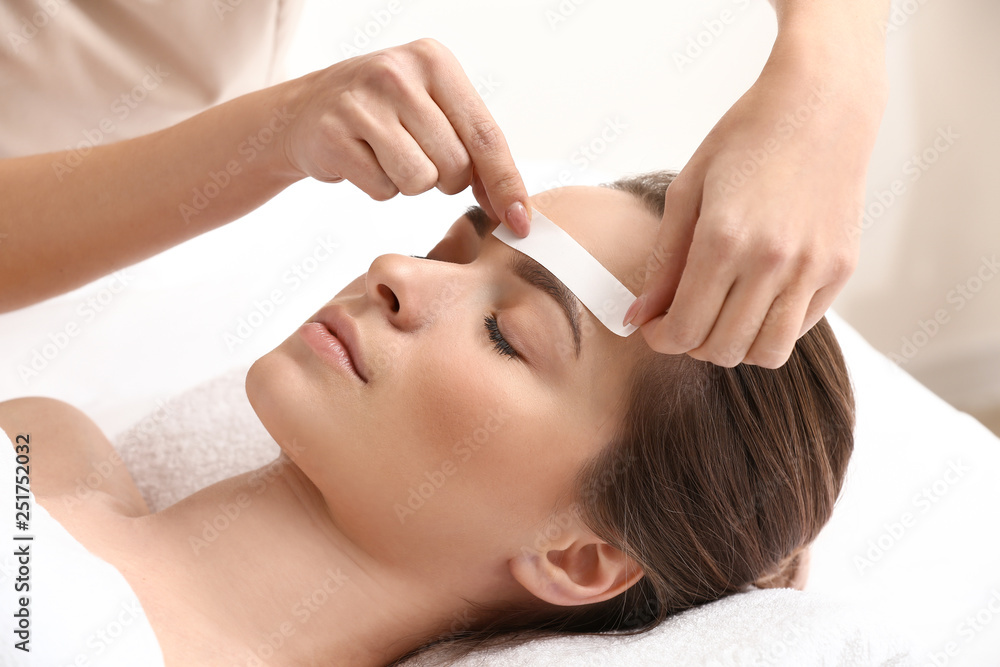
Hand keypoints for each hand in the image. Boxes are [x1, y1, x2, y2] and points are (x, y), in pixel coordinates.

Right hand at [280, 39, 530, 234]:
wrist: (306, 110)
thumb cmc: (386, 115)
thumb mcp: (434, 110)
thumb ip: (477, 150)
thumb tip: (516, 210)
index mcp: (434, 61)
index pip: (486, 135)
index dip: (506, 184)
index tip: (520, 222)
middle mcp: (399, 73)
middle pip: (455, 166)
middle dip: (444, 178)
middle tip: (416, 154)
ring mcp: (361, 101)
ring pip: (420, 181)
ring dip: (409, 183)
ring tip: (387, 155)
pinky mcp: (333, 133)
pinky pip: (382, 189)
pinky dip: (378, 187)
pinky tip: (361, 159)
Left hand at [626, 37, 886, 367]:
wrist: (821, 104)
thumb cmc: (747, 138)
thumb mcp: (687, 190)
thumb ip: (662, 261)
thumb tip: (639, 317)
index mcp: (723, 239)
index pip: (685, 328)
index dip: (662, 339)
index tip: (654, 328)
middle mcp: (771, 261)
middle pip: (723, 348)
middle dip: (693, 345)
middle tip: (683, 320)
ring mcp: (812, 269)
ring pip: (767, 352)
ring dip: (736, 346)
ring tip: (721, 317)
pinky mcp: (841, 269)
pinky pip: (800, 327)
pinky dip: (772, 326)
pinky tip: (757, 296)